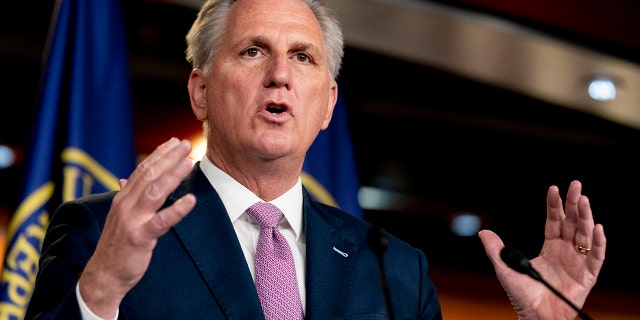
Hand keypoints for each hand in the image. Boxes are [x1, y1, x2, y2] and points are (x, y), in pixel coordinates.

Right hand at [78, 138, 196, 318]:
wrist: (104, 275)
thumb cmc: (116, 246)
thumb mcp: (120, 217)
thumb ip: (127, 196)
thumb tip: (126, 178)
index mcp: (123, 198)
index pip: (142, 170)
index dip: (159, 154)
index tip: (175, 142)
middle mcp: (126, 205)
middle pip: (149, 175)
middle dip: (169, 158)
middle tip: (186, 144)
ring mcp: (132, 220)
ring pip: (154, 192)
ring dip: (173, 175)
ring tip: (189, 162)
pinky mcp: (140, 237)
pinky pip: (161, 221)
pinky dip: (177, 210)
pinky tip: (190, 200)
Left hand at [479, 180, 605, 319]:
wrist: (535, 316)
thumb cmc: (522, 295)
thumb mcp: (505, 268)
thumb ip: (496, 250)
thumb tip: (483, 232)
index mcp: (550, 247)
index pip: (554, 221)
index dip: (554, 205)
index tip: (554, 188)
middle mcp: (566, 251)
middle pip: (572, 223)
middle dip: (574, 203)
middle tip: (576, 185)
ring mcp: (577, 262)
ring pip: (584, 234)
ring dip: (585, 217)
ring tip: (584, 200)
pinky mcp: (587, 275)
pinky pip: (596, 257)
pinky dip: (598, 243)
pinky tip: (597, 228)